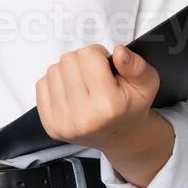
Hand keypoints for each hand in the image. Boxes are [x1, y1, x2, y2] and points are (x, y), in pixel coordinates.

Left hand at [36, 43, 159, 151]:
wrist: (119, 135)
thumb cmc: (130, 106)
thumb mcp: (146, 84)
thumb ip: (136, 65)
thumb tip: (119, 52)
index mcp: (108, 106)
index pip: (89, 55)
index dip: (99, 55)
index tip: (106, 69)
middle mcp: (83, 117)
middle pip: (68, 60)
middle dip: (82, 62)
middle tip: (94, 77)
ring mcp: (62, 123)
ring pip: (53, 70)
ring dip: (68, 72)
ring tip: (83, 85)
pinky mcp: (49, 124)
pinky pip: (41, 85)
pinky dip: (55, 84)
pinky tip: (71, 93)